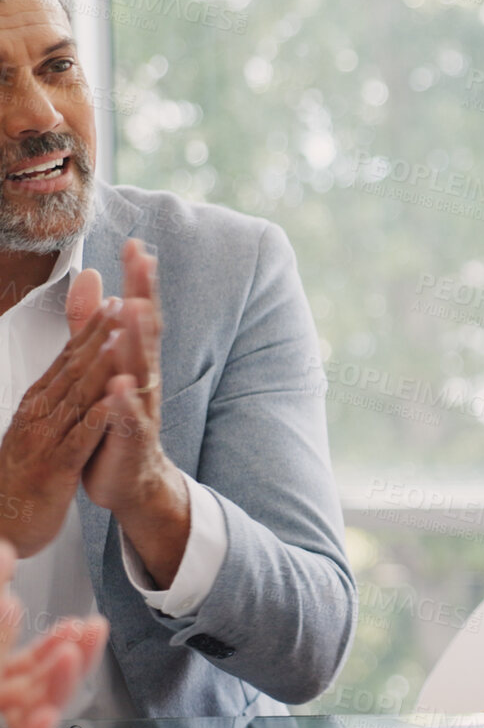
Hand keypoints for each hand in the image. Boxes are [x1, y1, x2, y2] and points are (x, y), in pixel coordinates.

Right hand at [0, 275, 124, 556]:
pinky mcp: (54, 469)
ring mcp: (44, 440)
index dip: (91, 331)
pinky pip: (77, 440)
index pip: (66, 360)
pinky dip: (94, 419)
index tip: (114, 303)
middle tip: (123, 305)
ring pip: (75, 398)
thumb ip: (55, 396)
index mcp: (36, 404)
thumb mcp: (39, 428)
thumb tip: (70, 366)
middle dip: (98, 337)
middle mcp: (37, 415)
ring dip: (98, 367)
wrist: (1, 522)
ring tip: (120, 338)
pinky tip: (111, 403)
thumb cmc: (23, 474)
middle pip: (71, 370)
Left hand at [0, 541, 107, 727]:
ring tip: (70, 660)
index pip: (34, 664)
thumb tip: (2, 555)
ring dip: (59, 691)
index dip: (63, 644)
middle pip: (44, 688)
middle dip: (73, 659)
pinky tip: (42, 720)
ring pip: (34, 722)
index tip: (84, 622)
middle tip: (89, 632)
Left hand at [82, 240, 178, 515]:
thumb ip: (93, 325)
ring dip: (137, 340)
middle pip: (146, 332)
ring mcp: (141, 409)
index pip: (138, 314)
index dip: (137, 281)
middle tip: (143, 263)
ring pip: (140, 370)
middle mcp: (144, 379)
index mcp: (136, 361)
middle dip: (144, 296)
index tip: (135, 246)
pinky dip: (126, 403)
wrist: (133, 482)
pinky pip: (131, 419)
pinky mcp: (132, 440)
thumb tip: (92, 279)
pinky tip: (121, 385)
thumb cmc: (116, 423)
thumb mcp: (104, 367)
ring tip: (131, 310)